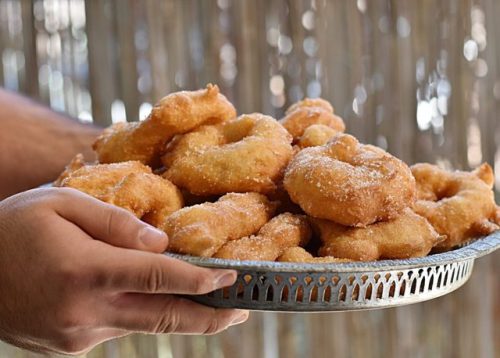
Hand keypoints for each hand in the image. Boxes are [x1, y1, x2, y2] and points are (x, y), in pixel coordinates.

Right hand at [0, 188, 247, 354]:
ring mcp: (78, 334)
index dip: (201, 281)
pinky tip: (148, 298)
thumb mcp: (62, 204)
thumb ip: (116, 222)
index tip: (231, 279)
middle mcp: (85, 311)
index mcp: (84, 270)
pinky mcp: (72, 345)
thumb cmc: (14, 228)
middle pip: (164, 318)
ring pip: (144, 324)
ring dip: (178, 314)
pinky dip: (140, 312)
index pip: (159, 278)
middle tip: (242, 312)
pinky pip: (119, 325)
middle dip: (209, 317)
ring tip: (209, 305)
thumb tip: (162, 242)